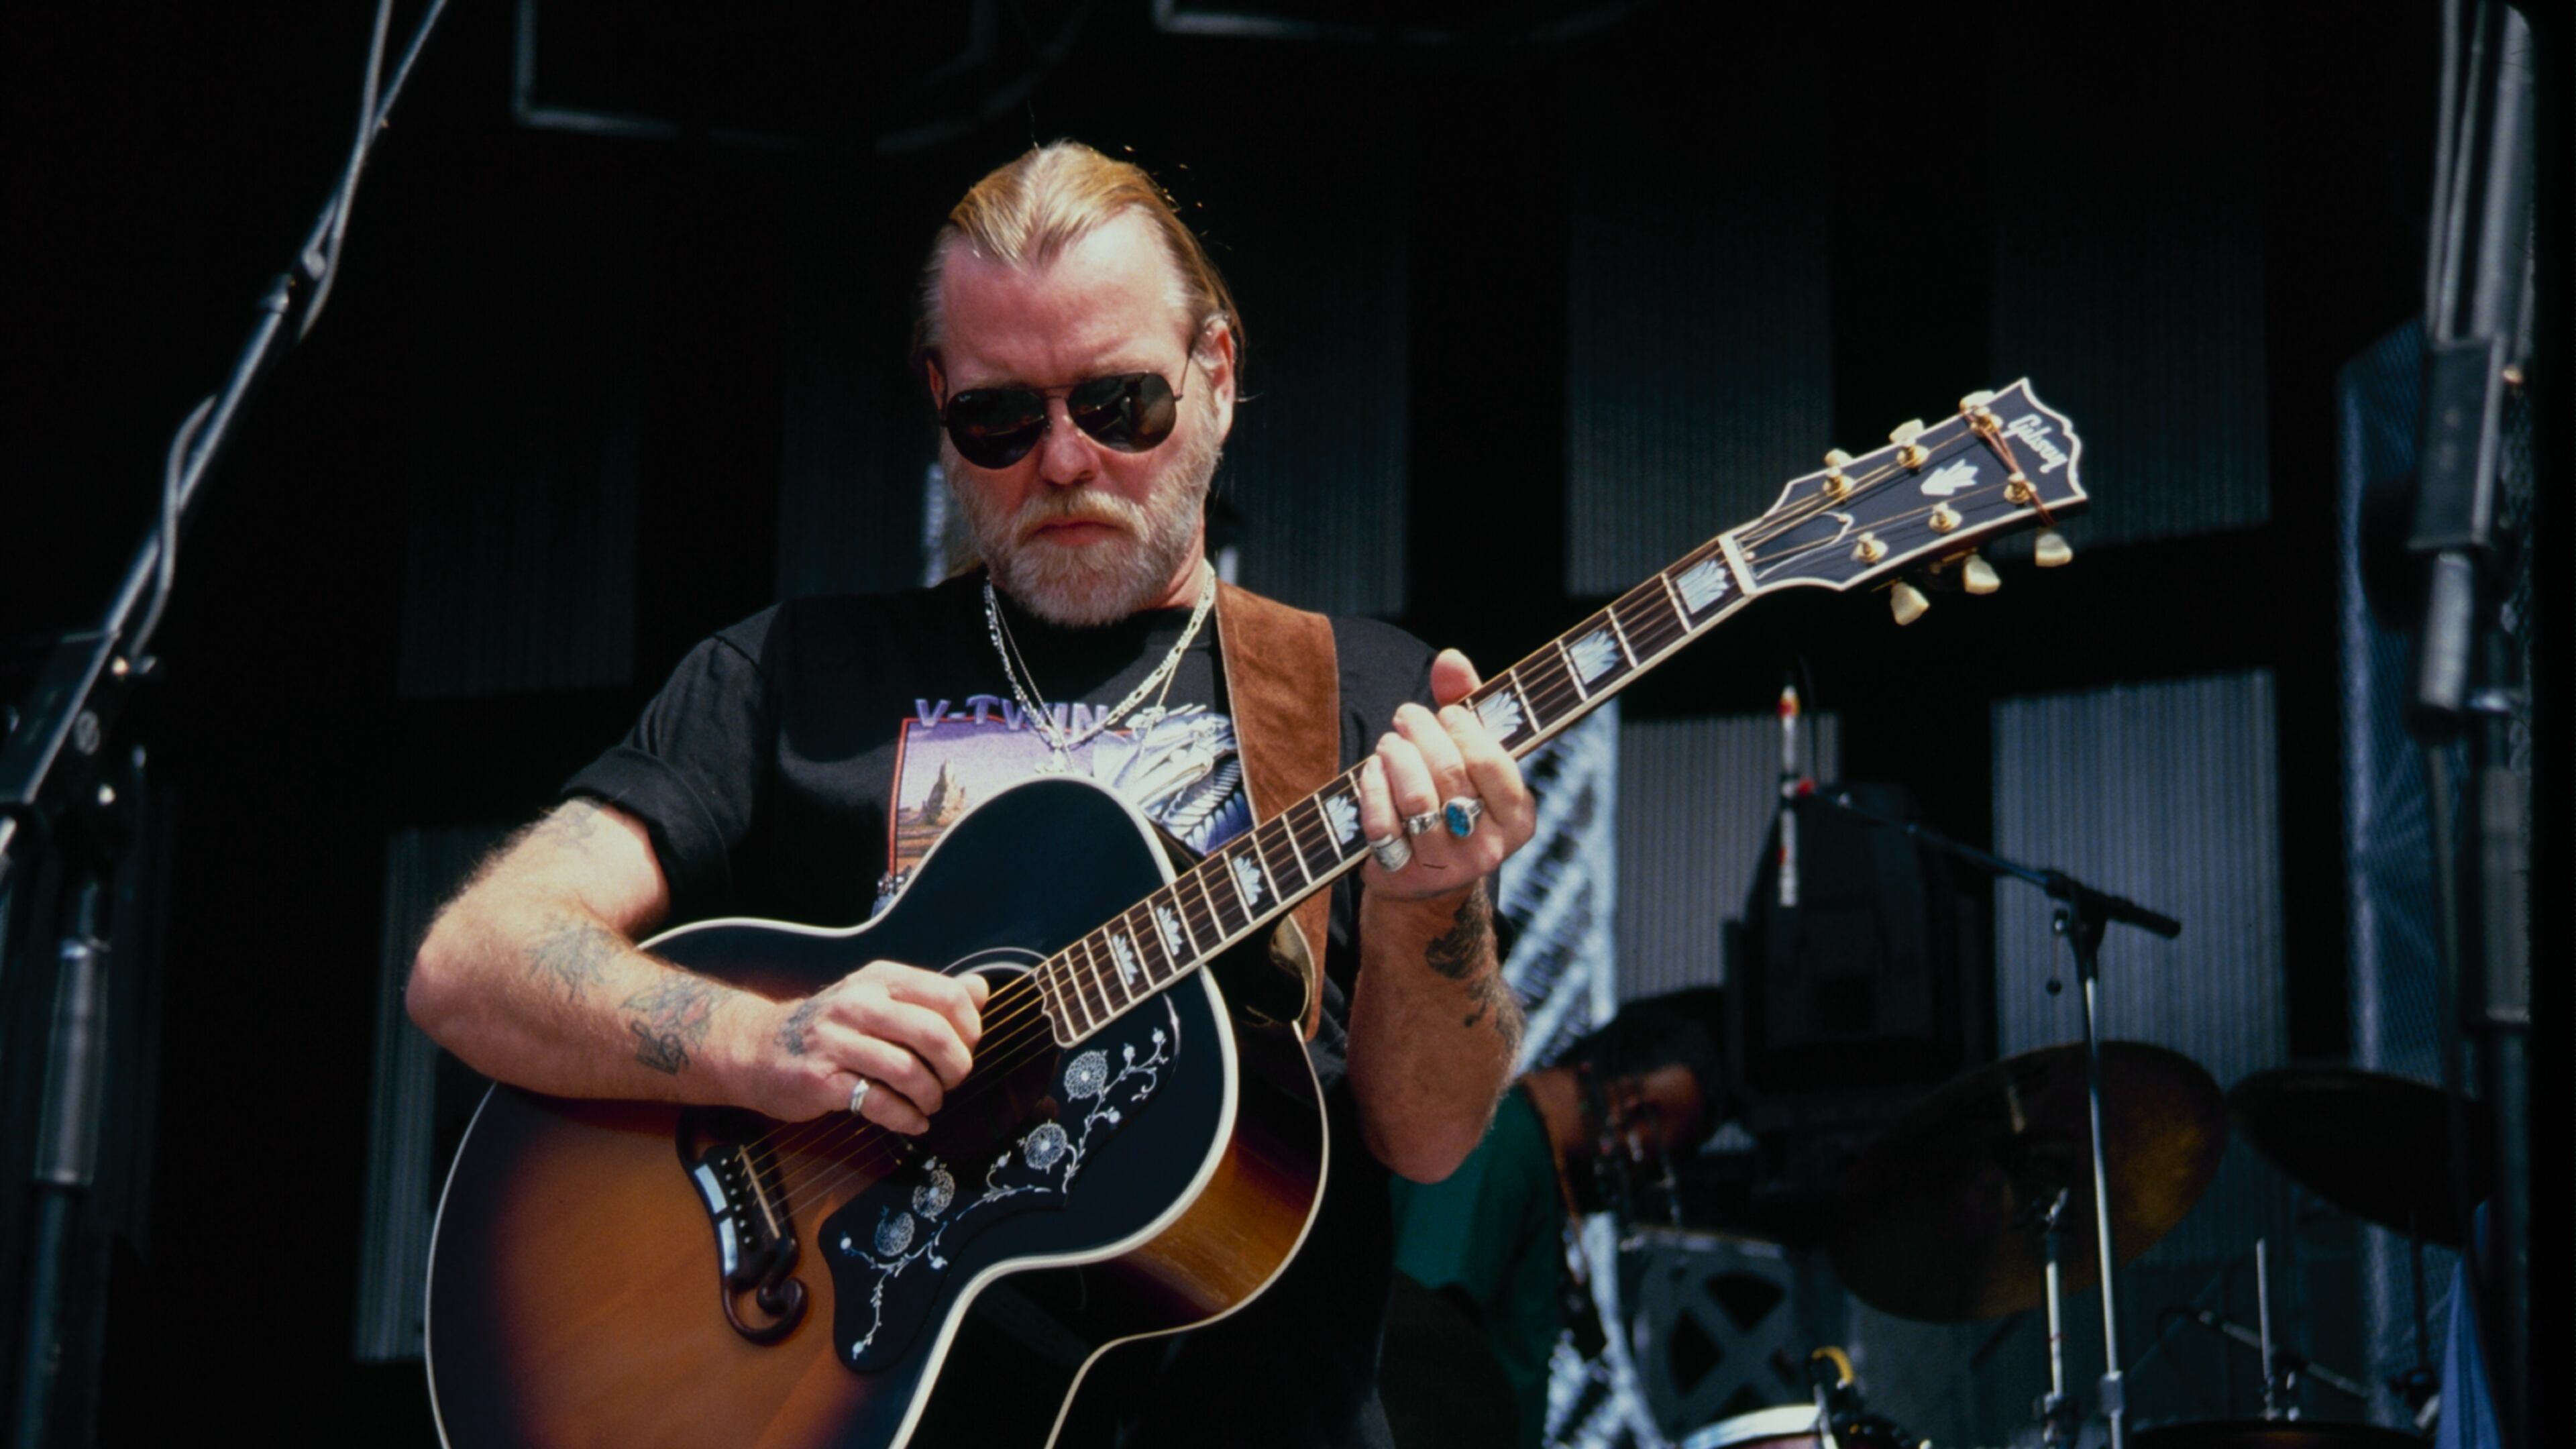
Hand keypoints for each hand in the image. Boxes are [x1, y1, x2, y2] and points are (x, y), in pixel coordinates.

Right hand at [734, 961, 988, 1131]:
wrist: (758, 1047)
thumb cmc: (832, 1027)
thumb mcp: (878, 997)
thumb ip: (930, 995)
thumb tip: (981, 989)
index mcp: (880, 979)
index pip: (948, 996)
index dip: (970, 1029)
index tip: (967, 1048)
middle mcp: (858, 1003)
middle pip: (933, 1034)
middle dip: (955, 1067)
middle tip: (953, 1081)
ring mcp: (836, 1041)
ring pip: (907, 1070)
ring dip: (931, 1095)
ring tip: (930, 1103)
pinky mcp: (821, 1080)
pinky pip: (879, 1102)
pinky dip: (906, 1117)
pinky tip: (913, 1122)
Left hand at [1355, 648, 1535, 901]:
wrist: (1424, 877)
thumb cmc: (1452, 797)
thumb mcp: (1469, 754)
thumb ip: (1465, 703)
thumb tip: (1449, 658)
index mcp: (1518, 817)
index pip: (1491, 762)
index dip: (1462, 729)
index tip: (1444, 712)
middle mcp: (1489, 848)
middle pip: (1450, 773)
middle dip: (1421, 735)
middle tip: (1405, 717)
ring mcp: (1446, 866)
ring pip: (1416, 799)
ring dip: (1395, 758)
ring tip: (1388, 744)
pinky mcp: (1404, 876)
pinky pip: (1383, 825)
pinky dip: (1372, 789)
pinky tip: (1372, 771)